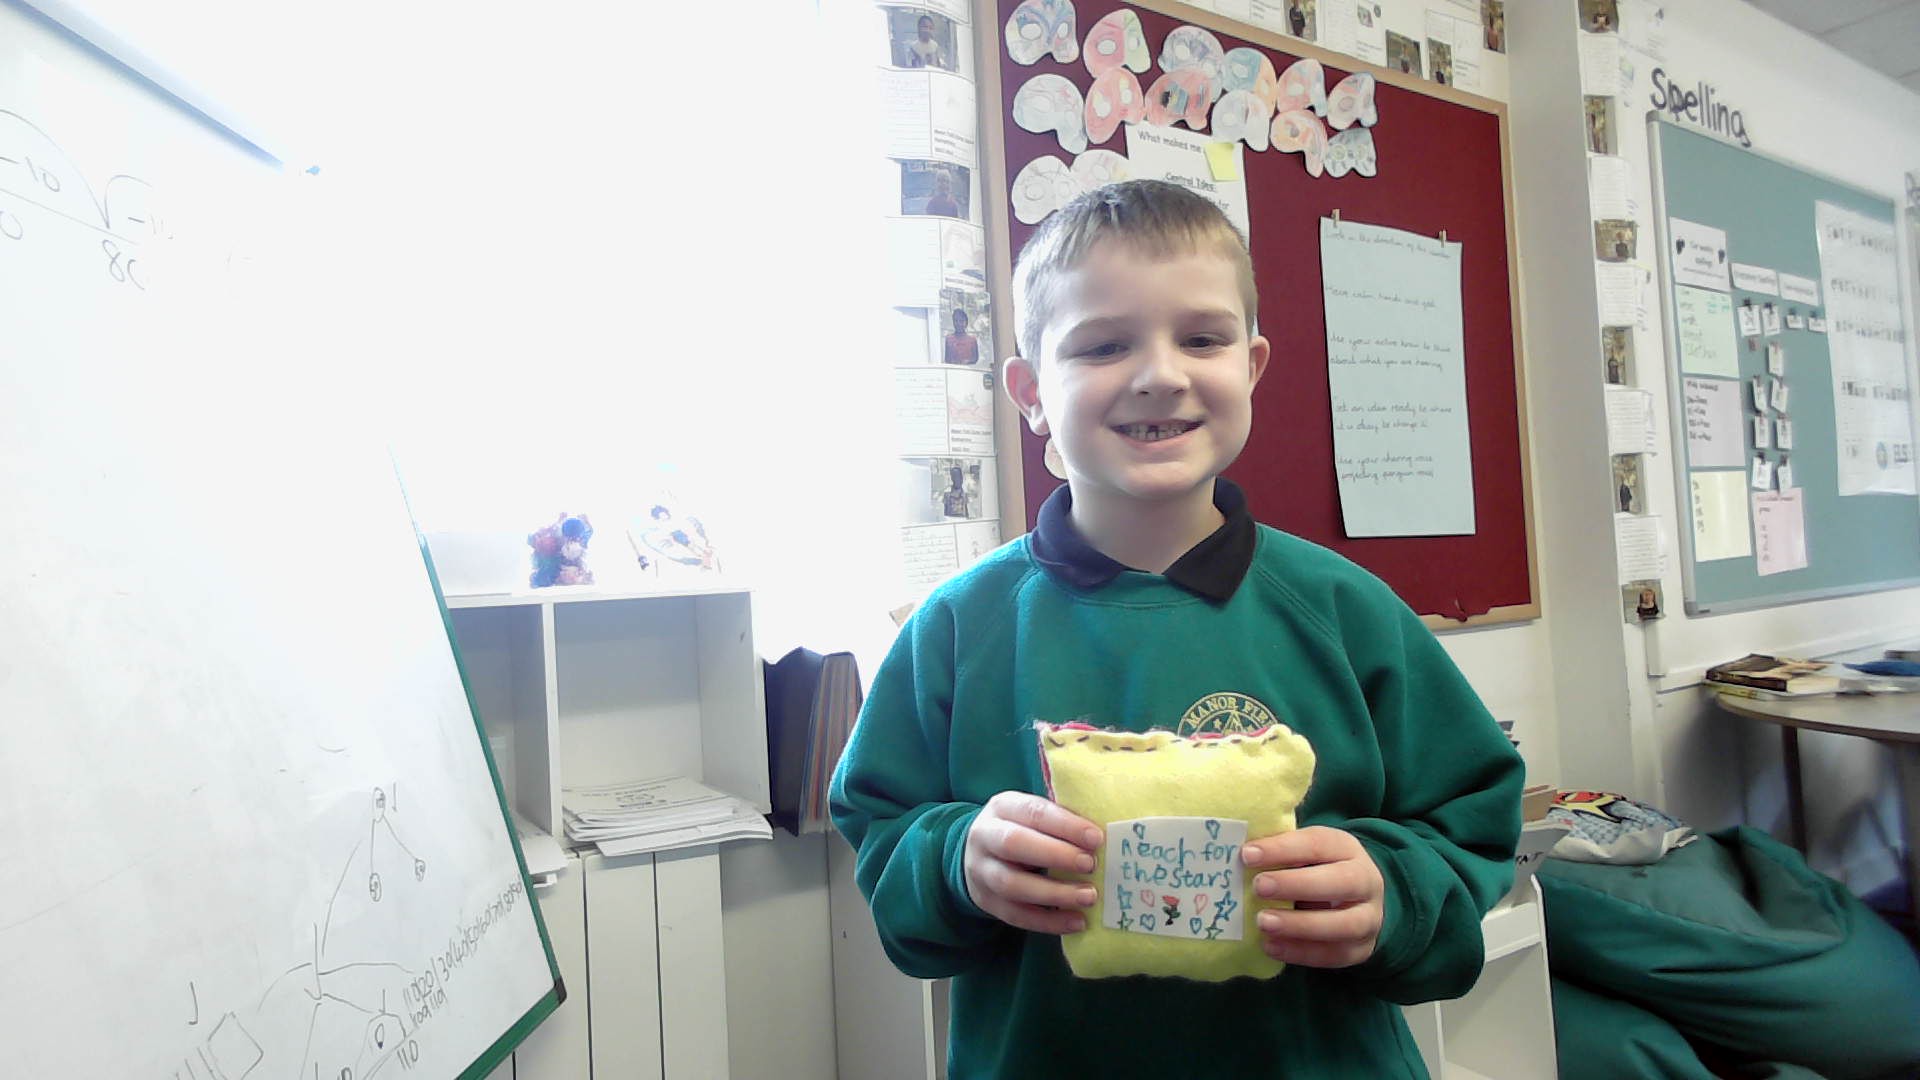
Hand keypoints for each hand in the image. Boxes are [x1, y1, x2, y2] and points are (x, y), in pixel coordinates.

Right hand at [964, 791, 1103, 934]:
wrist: (979, 852)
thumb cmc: (1024, 830)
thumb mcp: (1035, 815)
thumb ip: (1063, 821)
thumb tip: (1106, 836)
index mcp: (1003, 807)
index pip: (1033, 812)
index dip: (1065, 825)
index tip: (1096, 838)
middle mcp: (985, 836)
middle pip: (1014, 844)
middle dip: (1056, 855)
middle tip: (1091, 865)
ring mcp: (980, 871)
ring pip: (1011, 885)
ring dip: (1054, 893)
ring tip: (1089, 897)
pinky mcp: (986, 901)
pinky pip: (1015, 915)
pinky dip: (1048, 921)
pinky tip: (1076, 922)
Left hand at [1243, 826, 1383, 967]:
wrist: (1356, 900)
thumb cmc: (1317, 870)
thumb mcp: (1305, 853)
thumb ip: (1280, 852)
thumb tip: (1242, 854)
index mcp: (1347, 849)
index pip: (1318, 843)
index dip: (1283, 849)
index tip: (1247, 854)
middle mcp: (1366, 881)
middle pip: (1340, 881)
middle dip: (1296, 885)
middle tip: (1259, 887)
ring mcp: (1369, 917)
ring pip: (1345, 924)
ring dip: (1300, 925)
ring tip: (1263, 922)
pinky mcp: (1361, 948)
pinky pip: (1335, 954)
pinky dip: (1301, 952)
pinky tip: (1271, 946)